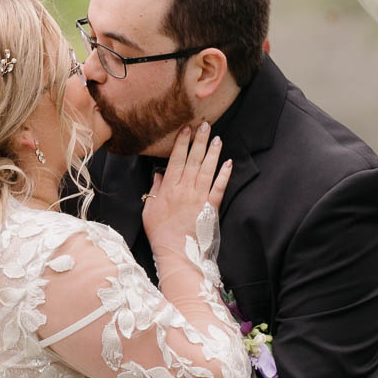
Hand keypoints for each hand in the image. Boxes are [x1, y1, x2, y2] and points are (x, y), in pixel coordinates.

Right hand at [141, 122, 230, 256]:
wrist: (177, 252)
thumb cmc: (160, 233)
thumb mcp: (149, 210)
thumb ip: (155, 190)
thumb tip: (159, 175)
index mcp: (169, 188)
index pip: (176, 159)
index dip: (182, 143)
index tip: (186, 129)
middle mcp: (185, 189)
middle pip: (194, 159)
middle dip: (200, 141)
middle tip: (205, 125)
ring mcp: (200, 197)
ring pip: (207, 169)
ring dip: (213, 152)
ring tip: (217, 138)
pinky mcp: (211, 207)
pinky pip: (219, 187)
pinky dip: (224, 174)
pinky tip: (228, 162)